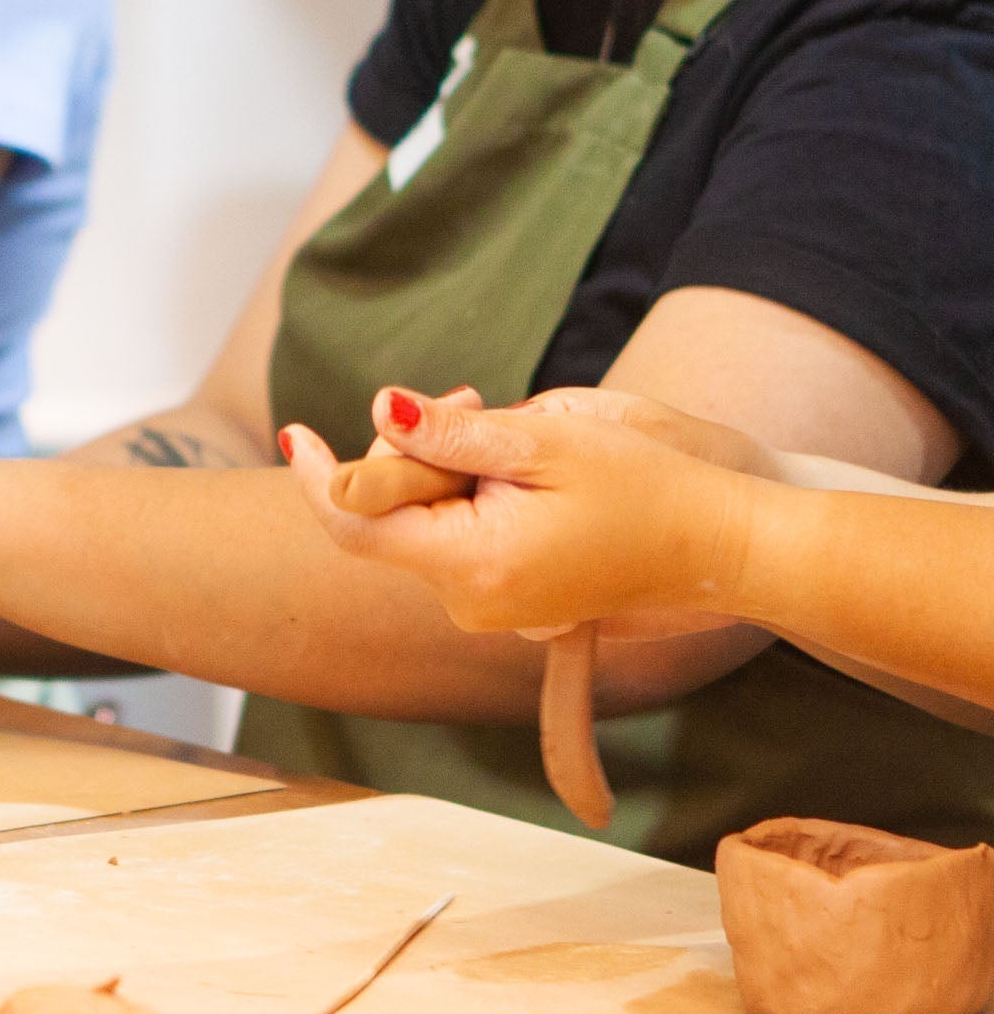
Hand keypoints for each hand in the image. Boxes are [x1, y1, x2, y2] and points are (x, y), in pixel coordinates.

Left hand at [288, 386, 749, 637]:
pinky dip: (467, 496)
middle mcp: (472, 604)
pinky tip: (514, 469)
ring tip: (507, 425)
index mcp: (472, 566)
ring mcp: (493, 613)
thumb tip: (377, 410)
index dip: (319, 476)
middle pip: (391, 520)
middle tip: (477, 400)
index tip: (293, 429)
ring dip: (444, 468)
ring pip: (425, 526)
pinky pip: (459, 542)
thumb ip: (448, 435)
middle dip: (410, 451)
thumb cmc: (642, 485)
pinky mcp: (513, 604)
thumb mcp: (541, 442)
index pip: (355, 526)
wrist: (721, 544)